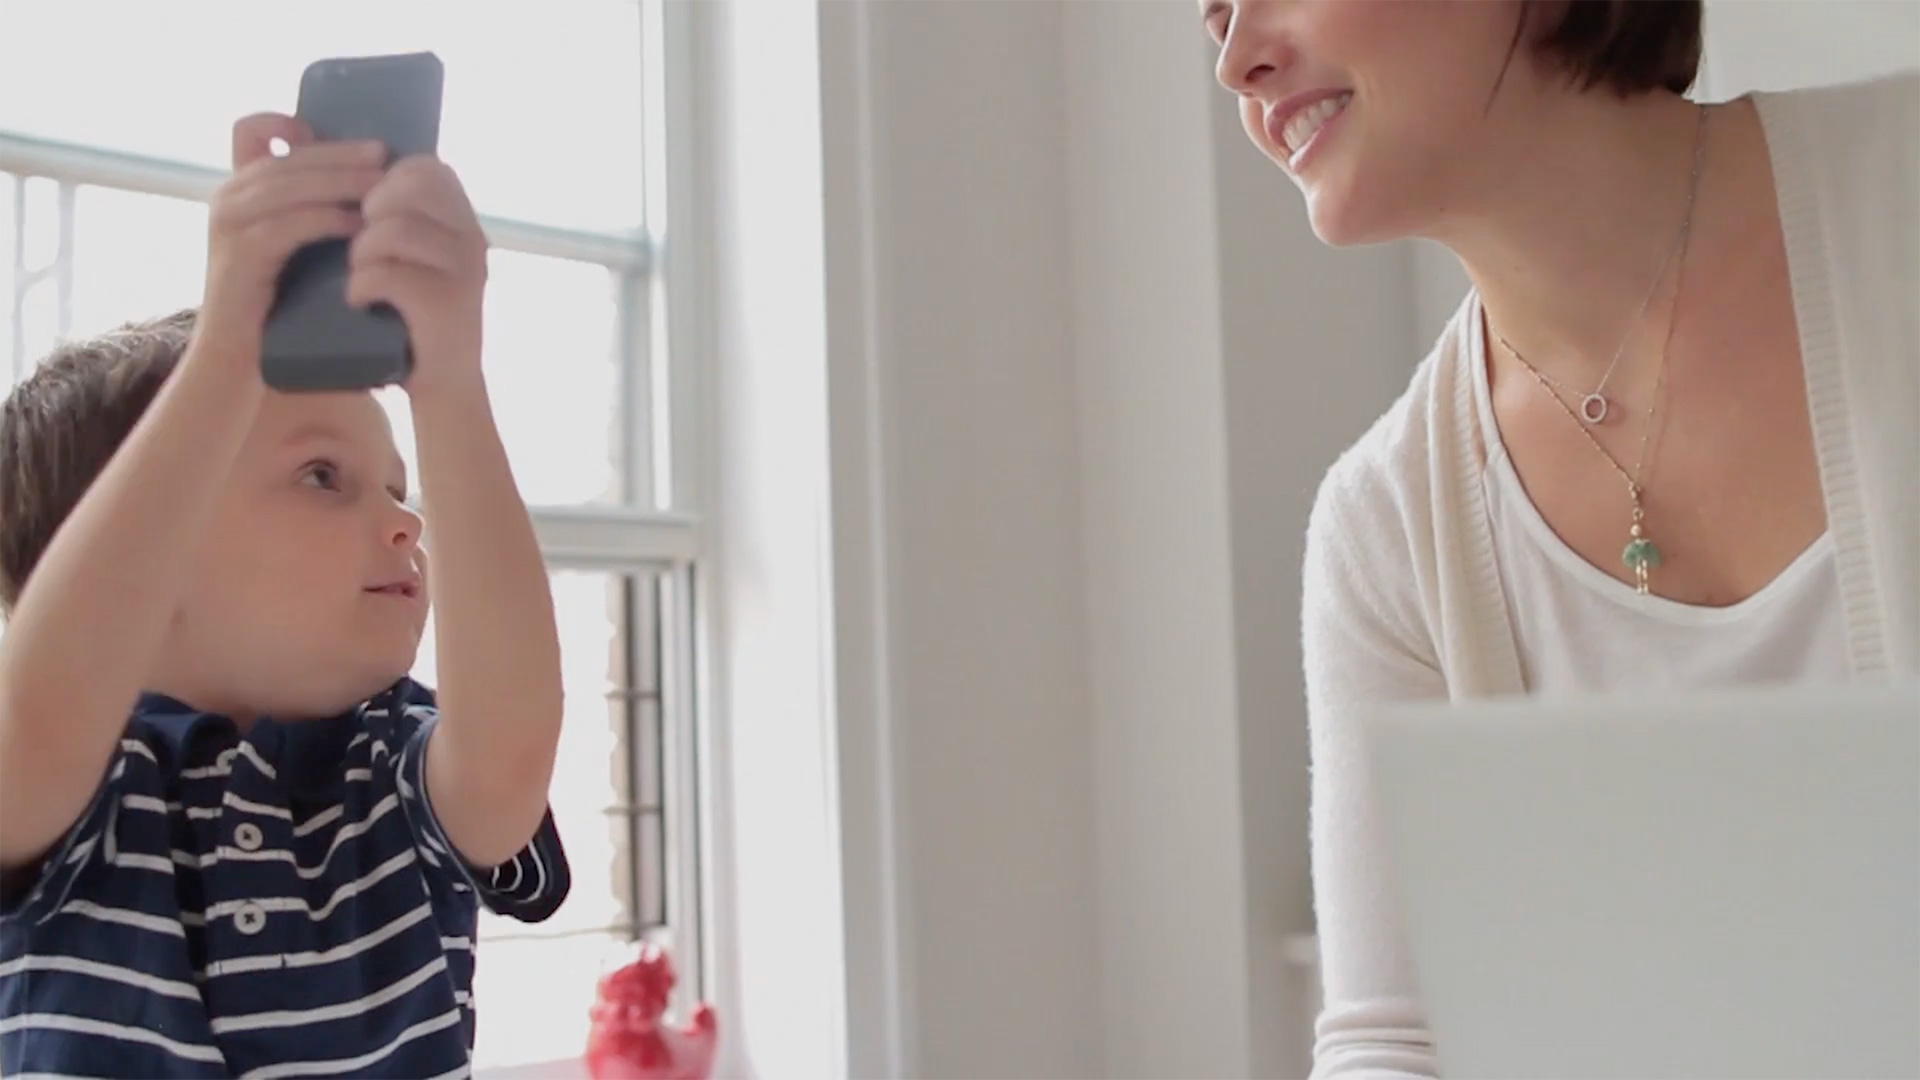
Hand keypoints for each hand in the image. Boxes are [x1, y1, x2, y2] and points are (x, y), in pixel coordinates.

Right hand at [197, 113, 384, 360]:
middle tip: (383, 154)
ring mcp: (229, 225)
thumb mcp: (292, 246)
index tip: (332, 132)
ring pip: (289, 185)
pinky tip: (359, 224)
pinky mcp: (240, 256)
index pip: (249, 131)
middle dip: (340, 153)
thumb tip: (368, 182)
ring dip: (340, 181)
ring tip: (383, 183)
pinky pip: (288, 225)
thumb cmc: (276, 304)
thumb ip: (311, 212)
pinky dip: (326, 220)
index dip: (284, 122)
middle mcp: (227, 199)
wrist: (239, 359)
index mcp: (238, 189)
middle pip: (287, 157)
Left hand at [346, 156, 488, 395]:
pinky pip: (387, 273)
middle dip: (370, 212)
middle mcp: (473, 239)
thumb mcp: (417, 258)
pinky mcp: (447, 303)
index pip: (427, 167)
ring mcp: (464, 269)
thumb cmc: (415, 317)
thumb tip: (346, 176)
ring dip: (361, 253)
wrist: (443, 385)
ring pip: (394, 228)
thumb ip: (400, 218)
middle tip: (360, 247)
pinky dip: (360, 287)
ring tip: (358, 276)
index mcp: (465, 222)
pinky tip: (358, 302)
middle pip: (410, 187)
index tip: (366, 213)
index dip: (385, 179)